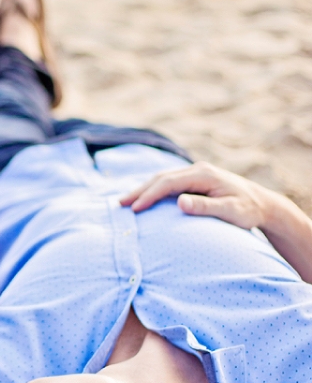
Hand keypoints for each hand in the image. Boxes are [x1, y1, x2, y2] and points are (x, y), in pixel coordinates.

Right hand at [119, 161, 269, 229]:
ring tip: (126, 202)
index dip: (149, 195)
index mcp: (203, 174)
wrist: (263, 204)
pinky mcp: (196, 180)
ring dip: (144, 189)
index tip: (134, 209)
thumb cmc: (248, 210)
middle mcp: (197, 170)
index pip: (168, 183)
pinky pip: (169, 183)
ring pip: (163, 178)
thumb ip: (205, 207)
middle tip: (119, 204)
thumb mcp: (231, 211)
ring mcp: (196, 173)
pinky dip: (154, 190)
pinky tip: (144, 199)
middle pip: (161, 177)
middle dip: (139, 190)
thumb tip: (179, 202)